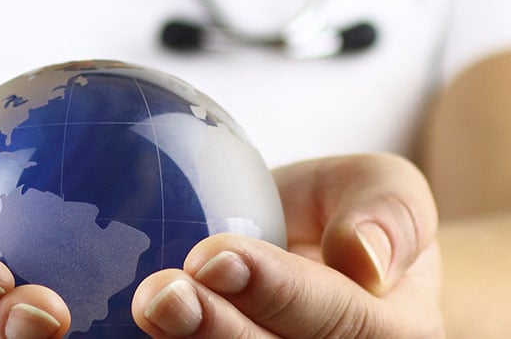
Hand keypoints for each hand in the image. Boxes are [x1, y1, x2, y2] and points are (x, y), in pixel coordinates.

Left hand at [131, 154, 442, 337]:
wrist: (313, 257)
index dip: (276, 291)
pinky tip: (116, 330)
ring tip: (146, 306)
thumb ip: (387, 210)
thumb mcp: (383, 186)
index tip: (215, 255)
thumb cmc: (348, 217)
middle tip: (162, 293)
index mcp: (394, 334)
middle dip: (217, 331)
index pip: (338, 319)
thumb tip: (363, 256)